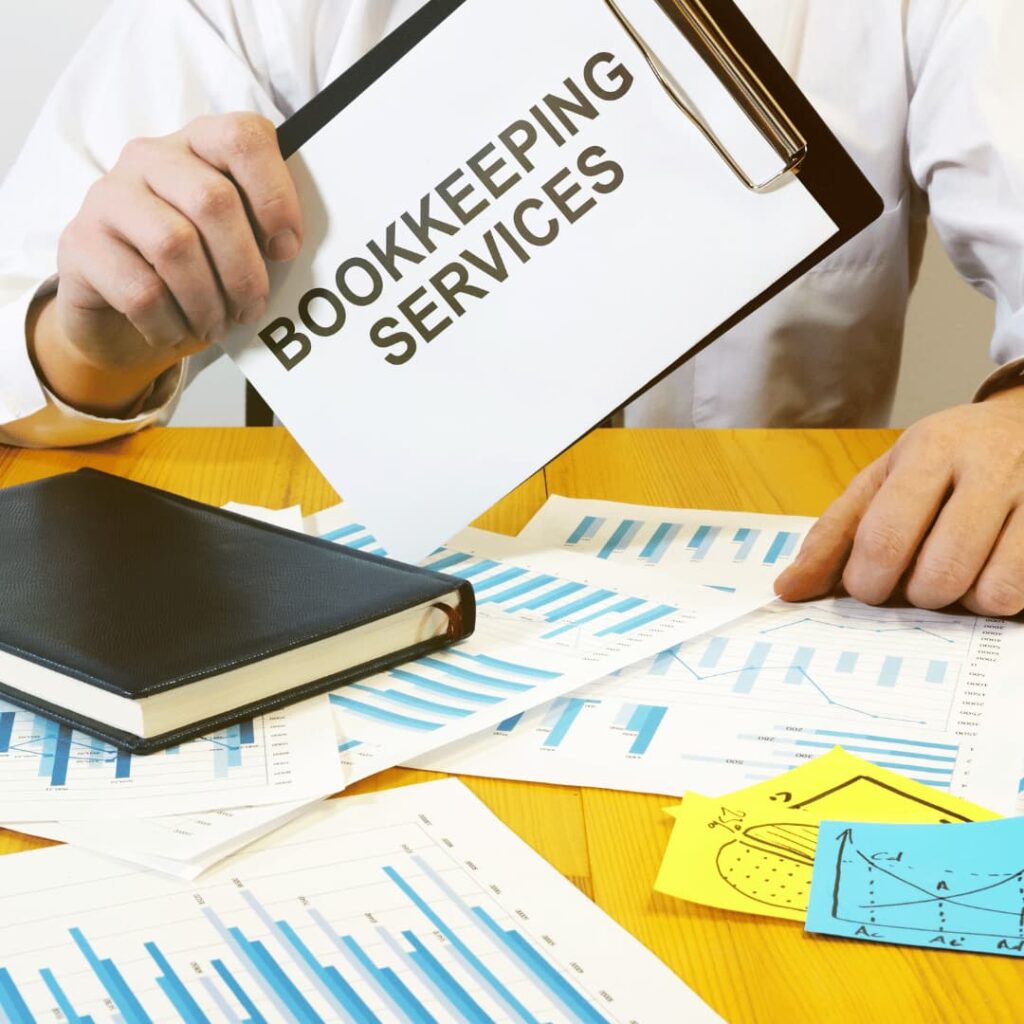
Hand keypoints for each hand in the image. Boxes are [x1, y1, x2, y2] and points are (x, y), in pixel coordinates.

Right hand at [30, 112, 302, 415]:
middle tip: (252, 308)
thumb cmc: (195, 272)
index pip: (243, 138)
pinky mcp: (79, 242)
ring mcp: (108, 196)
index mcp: (198, 145)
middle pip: (213, 201)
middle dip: (244, 269)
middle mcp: (150, 157)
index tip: (287, 249)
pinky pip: (140, 289)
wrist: (119, 312)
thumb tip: (297, 252)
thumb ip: (265, 234)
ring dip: (208, 301)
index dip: (275, 195)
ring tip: (217, 326)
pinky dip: (170, 323)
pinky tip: (177, 332)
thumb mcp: (235, 246)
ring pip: (175, 246)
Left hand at [775, 386, 1023, 615]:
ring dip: (962, 602)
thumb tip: (788, 589)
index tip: (867, 585)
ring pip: (992, 592)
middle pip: (939, 573)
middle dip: (914, 595)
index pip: (885, 537)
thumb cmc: (944, 460)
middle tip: (912, 583)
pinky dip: (999, 600)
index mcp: (932, 450)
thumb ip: (834, 534)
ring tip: (956, 576)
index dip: (867, 581)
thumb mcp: (883, 479)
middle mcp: (991, 468)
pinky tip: (989, 573)